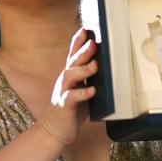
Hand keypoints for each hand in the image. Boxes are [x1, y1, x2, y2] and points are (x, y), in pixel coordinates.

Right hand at [37, 28, 98, 144]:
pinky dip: (82, 93)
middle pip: (72, 62)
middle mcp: (64, 81)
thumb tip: (106, 67)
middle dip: (82, 51)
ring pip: (70, 76)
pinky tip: (92, 90)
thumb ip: (89, 79)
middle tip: (93, 42)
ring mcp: (62, 92)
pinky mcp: (64, 106)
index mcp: (69, 76)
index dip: (77, 42)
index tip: (86, 30)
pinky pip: (72, 98)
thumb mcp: (81, 90)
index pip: (72, 56)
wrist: (54, 130)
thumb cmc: (71, 110)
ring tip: (95, 65)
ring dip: (83, 69)